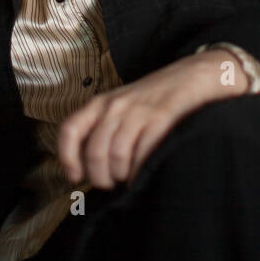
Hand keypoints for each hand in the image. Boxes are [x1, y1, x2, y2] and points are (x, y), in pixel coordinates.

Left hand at [57, 50, 247, 190]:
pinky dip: (141, 170)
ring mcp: (138, 111)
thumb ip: (103, 130)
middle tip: (111, 183)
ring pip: (117, 156)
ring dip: (122, 175)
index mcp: (101, 103)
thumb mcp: (121, 107)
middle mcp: (115, 106)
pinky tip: (146, 172)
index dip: (67, 158)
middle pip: (95, 152)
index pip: (70, 130)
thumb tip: (86, 169)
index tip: (75, 177)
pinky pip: (143, 154)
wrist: (192, 76)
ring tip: (129, 177)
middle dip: (101, 177)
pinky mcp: (161, 118)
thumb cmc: (154, 99)